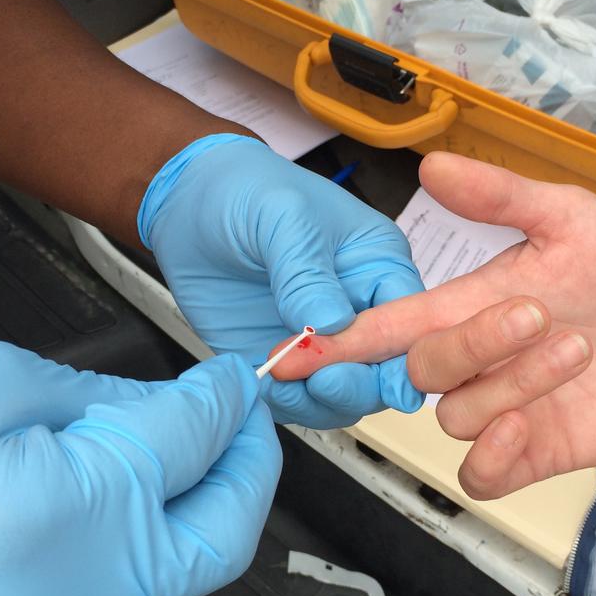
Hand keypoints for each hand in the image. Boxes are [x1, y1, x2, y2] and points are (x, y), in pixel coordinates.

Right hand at [0, 343, 278, 595]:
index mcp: (57, 524)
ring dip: (183, 515)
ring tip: (167, 450)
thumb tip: (180, 412)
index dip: (228, 409)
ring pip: (162, 583)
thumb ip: (105, 403)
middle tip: (238, 424)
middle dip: (242, 479)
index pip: (190, 455)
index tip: (239, 382)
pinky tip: (102, 501)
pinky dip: (125, 552)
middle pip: (210, 548)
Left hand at [138, 134, 424, 428]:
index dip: (400, 351)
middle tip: (323, 381)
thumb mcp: (283, 218)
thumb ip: (307, 272)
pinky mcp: (285, 363)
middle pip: (385, 369)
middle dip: (359, 384)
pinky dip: (288, 404)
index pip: (409, 320)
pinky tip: (265, 387)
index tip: (373, 369)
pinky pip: (300, 400)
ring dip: (321, 400)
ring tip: (285, 380)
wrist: (186, 204)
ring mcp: (323, 342)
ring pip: (346, 395)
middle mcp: (360, 310)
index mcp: (379, 267)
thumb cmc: (246, 192)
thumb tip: (332, 324)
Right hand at [269, 152, 595, 497]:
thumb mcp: (567, 215)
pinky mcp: (540, 450)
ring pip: (460, 416)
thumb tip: (431, 165)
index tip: (293, 349)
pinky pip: (482, 476)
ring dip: (513, 382)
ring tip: (578, 347)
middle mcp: (479, 361)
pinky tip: (524, 428)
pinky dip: (491, 459)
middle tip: (542, 313)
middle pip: (426, 369)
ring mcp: (507, 408)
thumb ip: (499, 196)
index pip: (391, 326)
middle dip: (474, 343)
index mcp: (471, 305)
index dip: (342, 339)